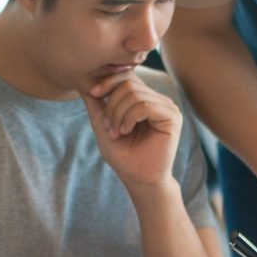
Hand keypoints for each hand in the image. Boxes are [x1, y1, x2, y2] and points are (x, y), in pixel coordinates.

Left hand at [83, 71, 182, 188]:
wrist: (138, 179)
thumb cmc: (123, 155)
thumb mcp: (103, 123)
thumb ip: (96, 103)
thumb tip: (83, 82)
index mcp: (146, 99)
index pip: (127, 77)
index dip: (108, 81)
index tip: (93, 93)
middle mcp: (159, 100)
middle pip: (129, 83)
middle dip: (111, 104)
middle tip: (109, 128)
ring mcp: (168, 107)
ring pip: (135, 94)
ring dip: (118, 114)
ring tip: (117, 133)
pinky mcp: (172, 117)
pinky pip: (144, 105)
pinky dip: (129, 118)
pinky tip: (126, 131)